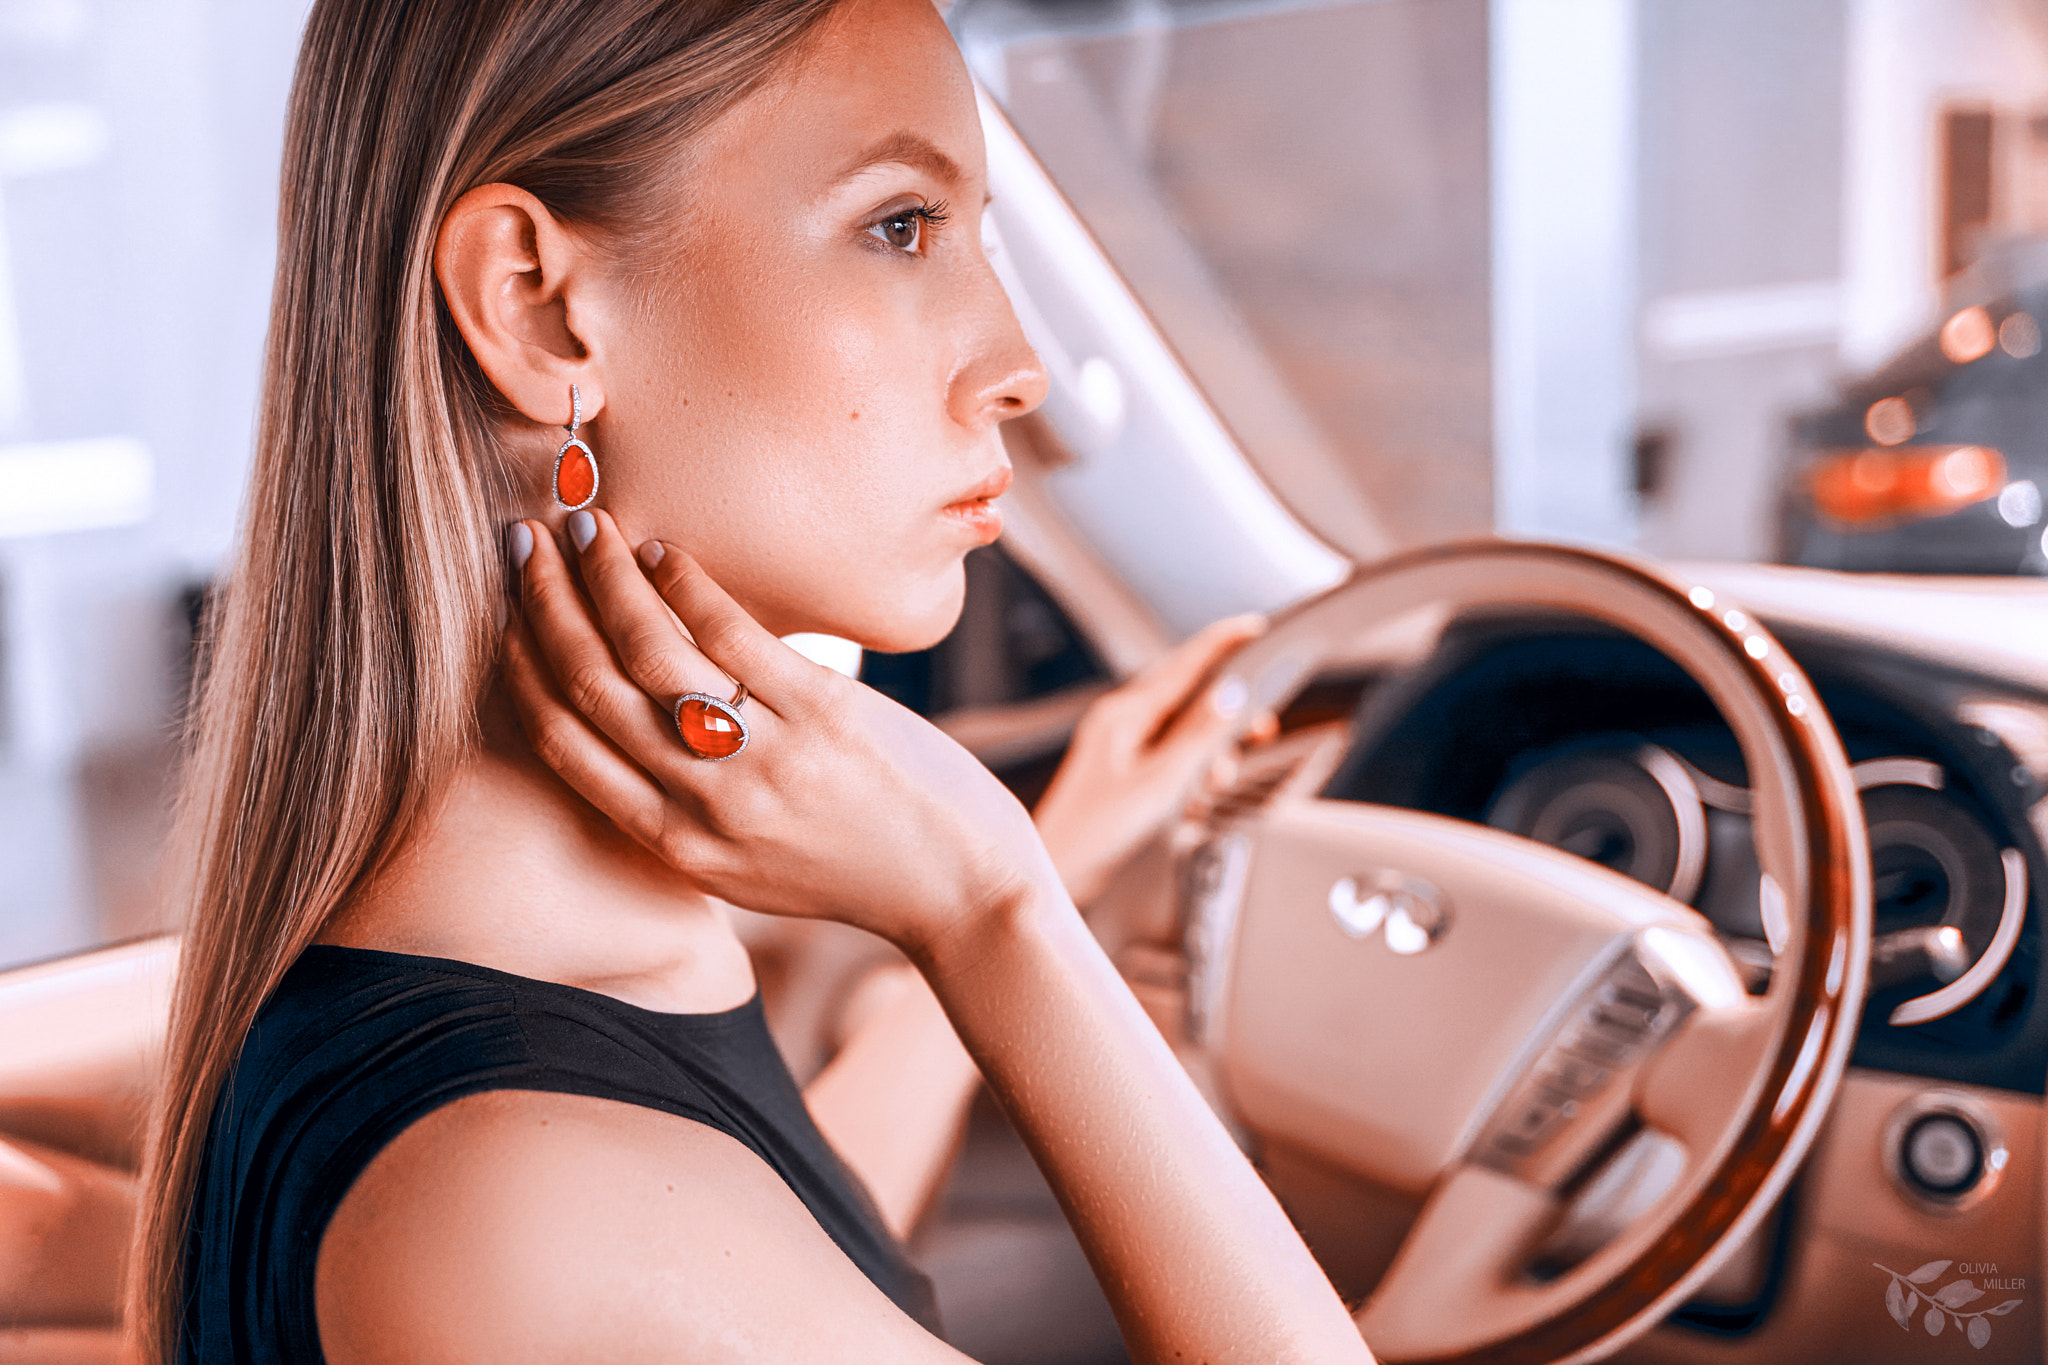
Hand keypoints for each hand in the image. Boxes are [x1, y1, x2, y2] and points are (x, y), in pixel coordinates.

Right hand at [501, 511, 1065, 958]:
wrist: (964, 894)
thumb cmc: (859, 869)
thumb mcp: (749, 866)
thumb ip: (689, 808)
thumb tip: (644, 722)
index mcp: (676, 848)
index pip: (564, 745)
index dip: (521, 668)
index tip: (505, 613)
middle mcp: (706, 809)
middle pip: (591, 690)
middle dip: (544, 608)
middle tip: (523, 545)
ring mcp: (764, 763)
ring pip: (651, 654)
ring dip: (603, 581)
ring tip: (585, 530)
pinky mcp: (823, 718)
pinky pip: (732, 636)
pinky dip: (685, 584)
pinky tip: (663, 551)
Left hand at [1032, 615, 1266, 904]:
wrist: (1057, 873)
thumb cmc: (1095, 832)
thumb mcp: (1161, 784)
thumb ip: (1199, 737)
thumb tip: (1230, 694)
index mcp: (1125, 714)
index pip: (1183, 664)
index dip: (1222, 643)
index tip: (1255, 627)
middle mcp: (1120, 722)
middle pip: (1186, 698)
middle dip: (1225, 715)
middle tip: (1260, 729)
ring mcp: (1119, 746)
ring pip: (1181, 731)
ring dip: (1208, 753)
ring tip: (1215, 782)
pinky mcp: (1122, 772)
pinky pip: (1168, 757)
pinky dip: (1190, 772)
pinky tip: (1192, 799)